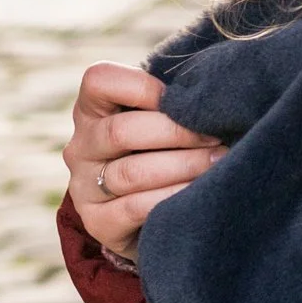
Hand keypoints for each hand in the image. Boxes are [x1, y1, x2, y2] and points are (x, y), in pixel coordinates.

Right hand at [61, 62, 224, 262]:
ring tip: (220, 162)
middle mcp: (81, 146)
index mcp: (94, 110)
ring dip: (184, 166)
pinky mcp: (97, 222)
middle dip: (177, 133)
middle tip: (217, 137)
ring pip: (132, 172)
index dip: (144, 87)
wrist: (154, 216)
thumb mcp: (164, 119)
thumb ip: (175, 100)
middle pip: (120, 131)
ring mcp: (84, 186)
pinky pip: (135, 207)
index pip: (99, 80)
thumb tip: (214, 90)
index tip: (186, 101)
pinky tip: (200, 192)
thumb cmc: (168, 150)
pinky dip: (173, 196)